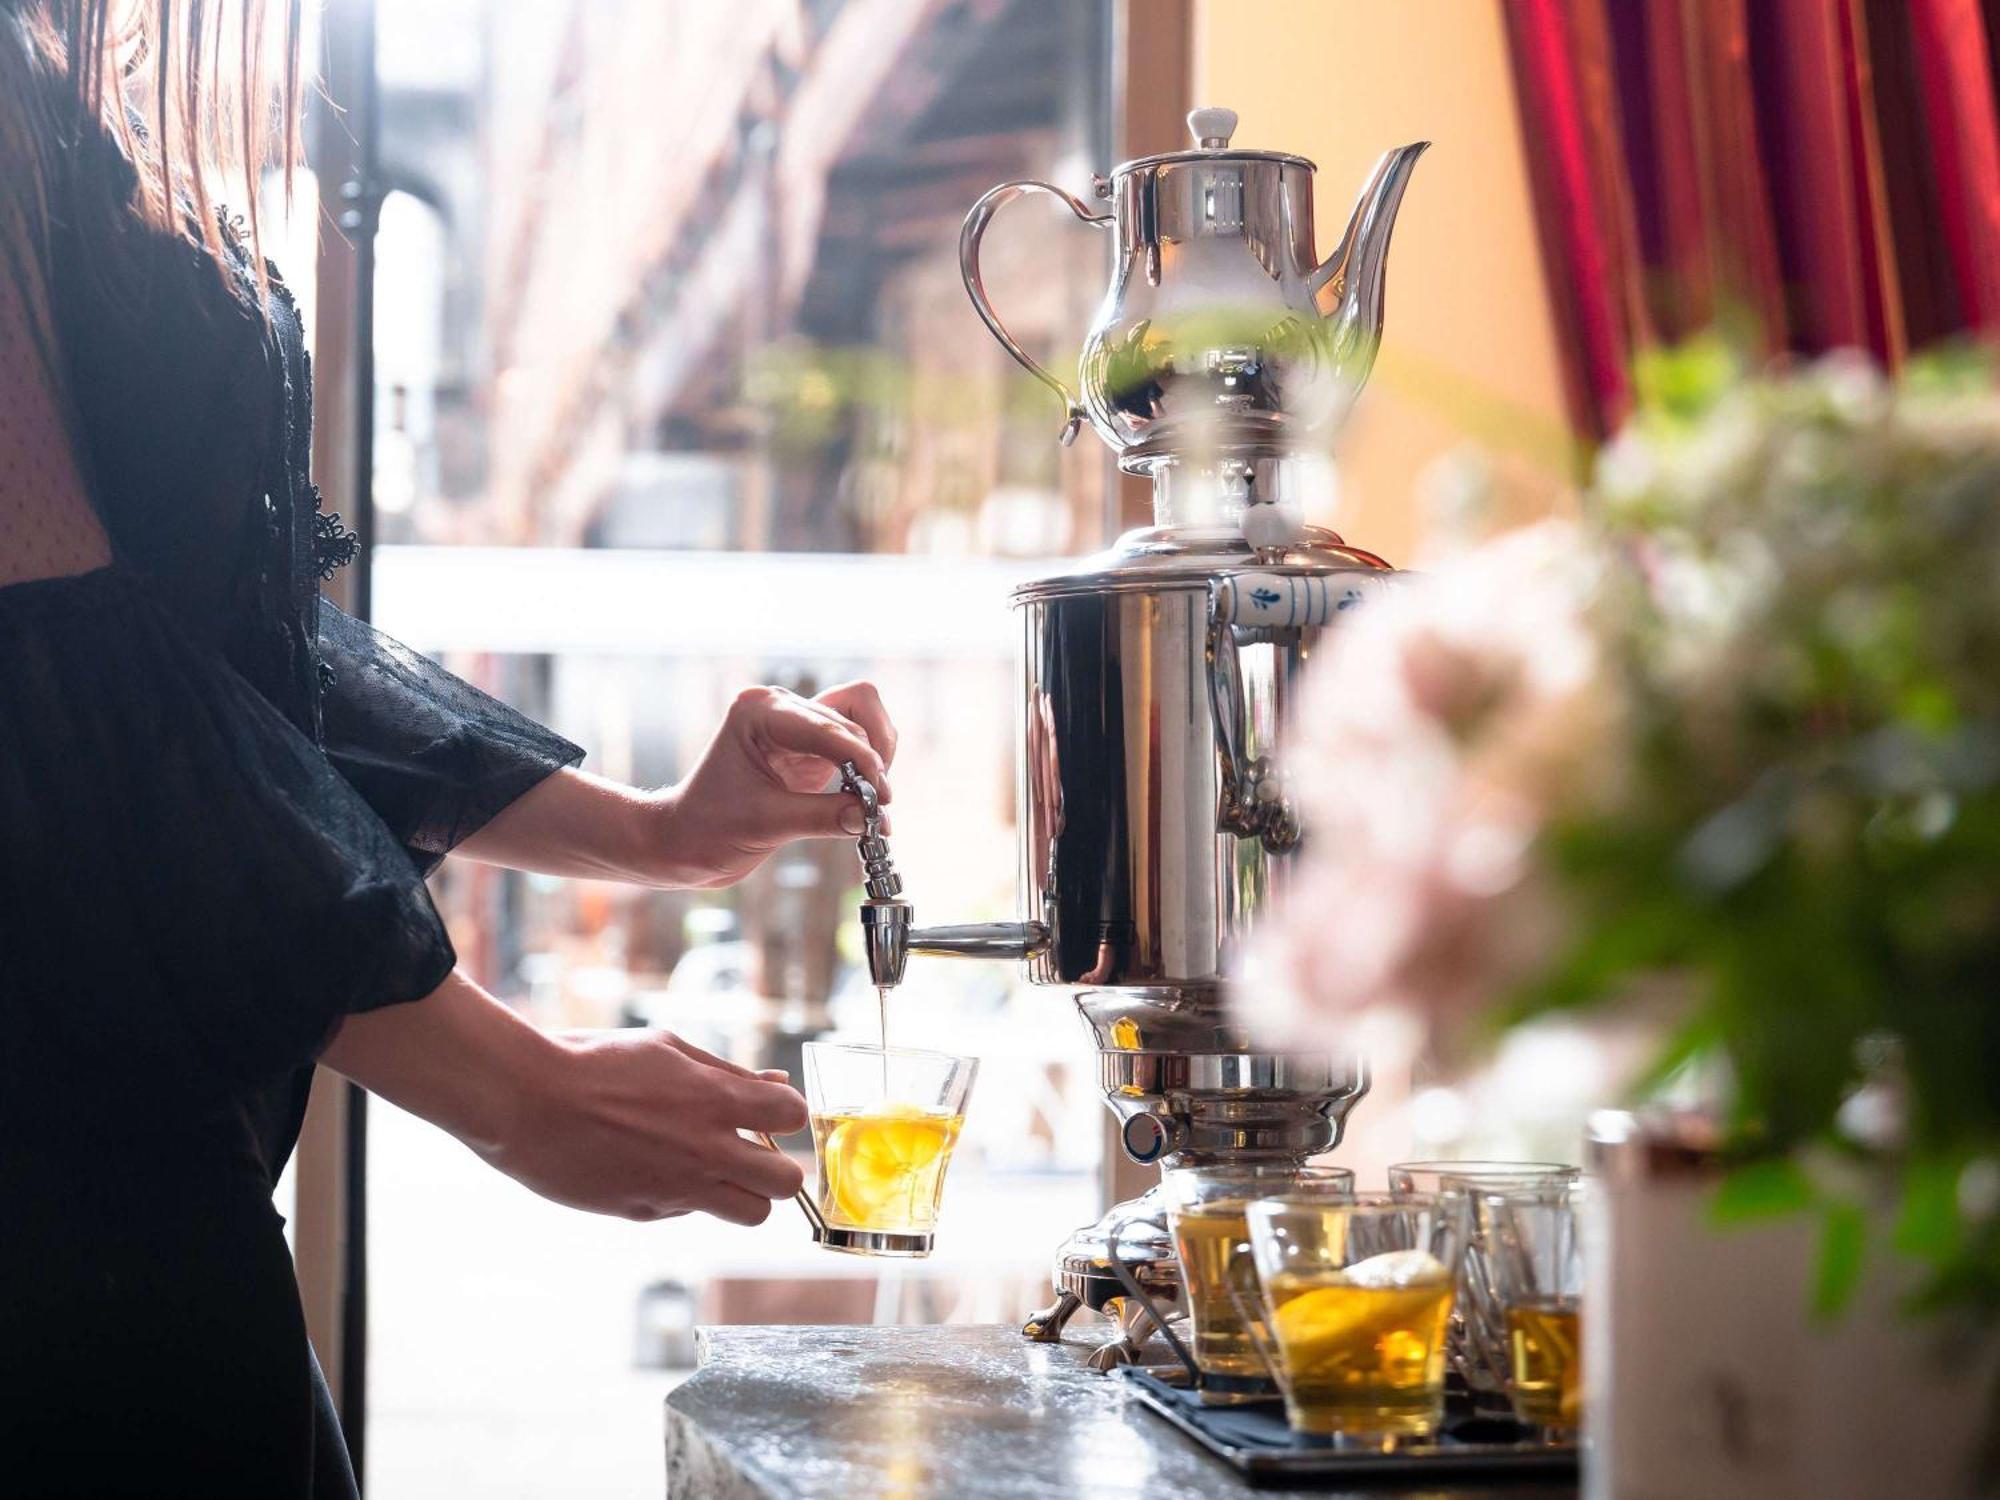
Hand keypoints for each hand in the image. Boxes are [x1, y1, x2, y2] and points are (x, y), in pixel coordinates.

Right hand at [491, 1030, 809, 1224]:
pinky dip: (686, 1196)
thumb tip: (776, 1082)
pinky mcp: (646, 1212)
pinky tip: (653, 1167)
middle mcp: (706, 1150)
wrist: (526, 1103)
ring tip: (716, 1170)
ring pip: (751, 1214)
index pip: (794, 1116)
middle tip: (755, 1152)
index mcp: (715, 1099)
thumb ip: (727, 1072)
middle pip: (785, 1182)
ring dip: (745, 1194)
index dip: (787, 1113)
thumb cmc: (595, 1062)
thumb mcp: (667, 1048)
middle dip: (778, 1167)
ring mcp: (678, 1187)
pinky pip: (691, 1213)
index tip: (770, 1111)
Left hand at [652, 680, 897, 888]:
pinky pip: (854, 743)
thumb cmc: (707, 828)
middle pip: (852, 718)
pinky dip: (867, 767)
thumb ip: (823, 817)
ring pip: (861, 722)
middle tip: (877, 807)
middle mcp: (778, 707)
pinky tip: (865, 797)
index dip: (862, 760)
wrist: (683, 842)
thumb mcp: (766, 825)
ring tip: (873, 801)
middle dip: (870, 764)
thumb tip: (873, 818)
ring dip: (874, 760)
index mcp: (758, 712)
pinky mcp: (807, 747)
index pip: (828, 727)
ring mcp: (795, 724)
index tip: (880, 797)